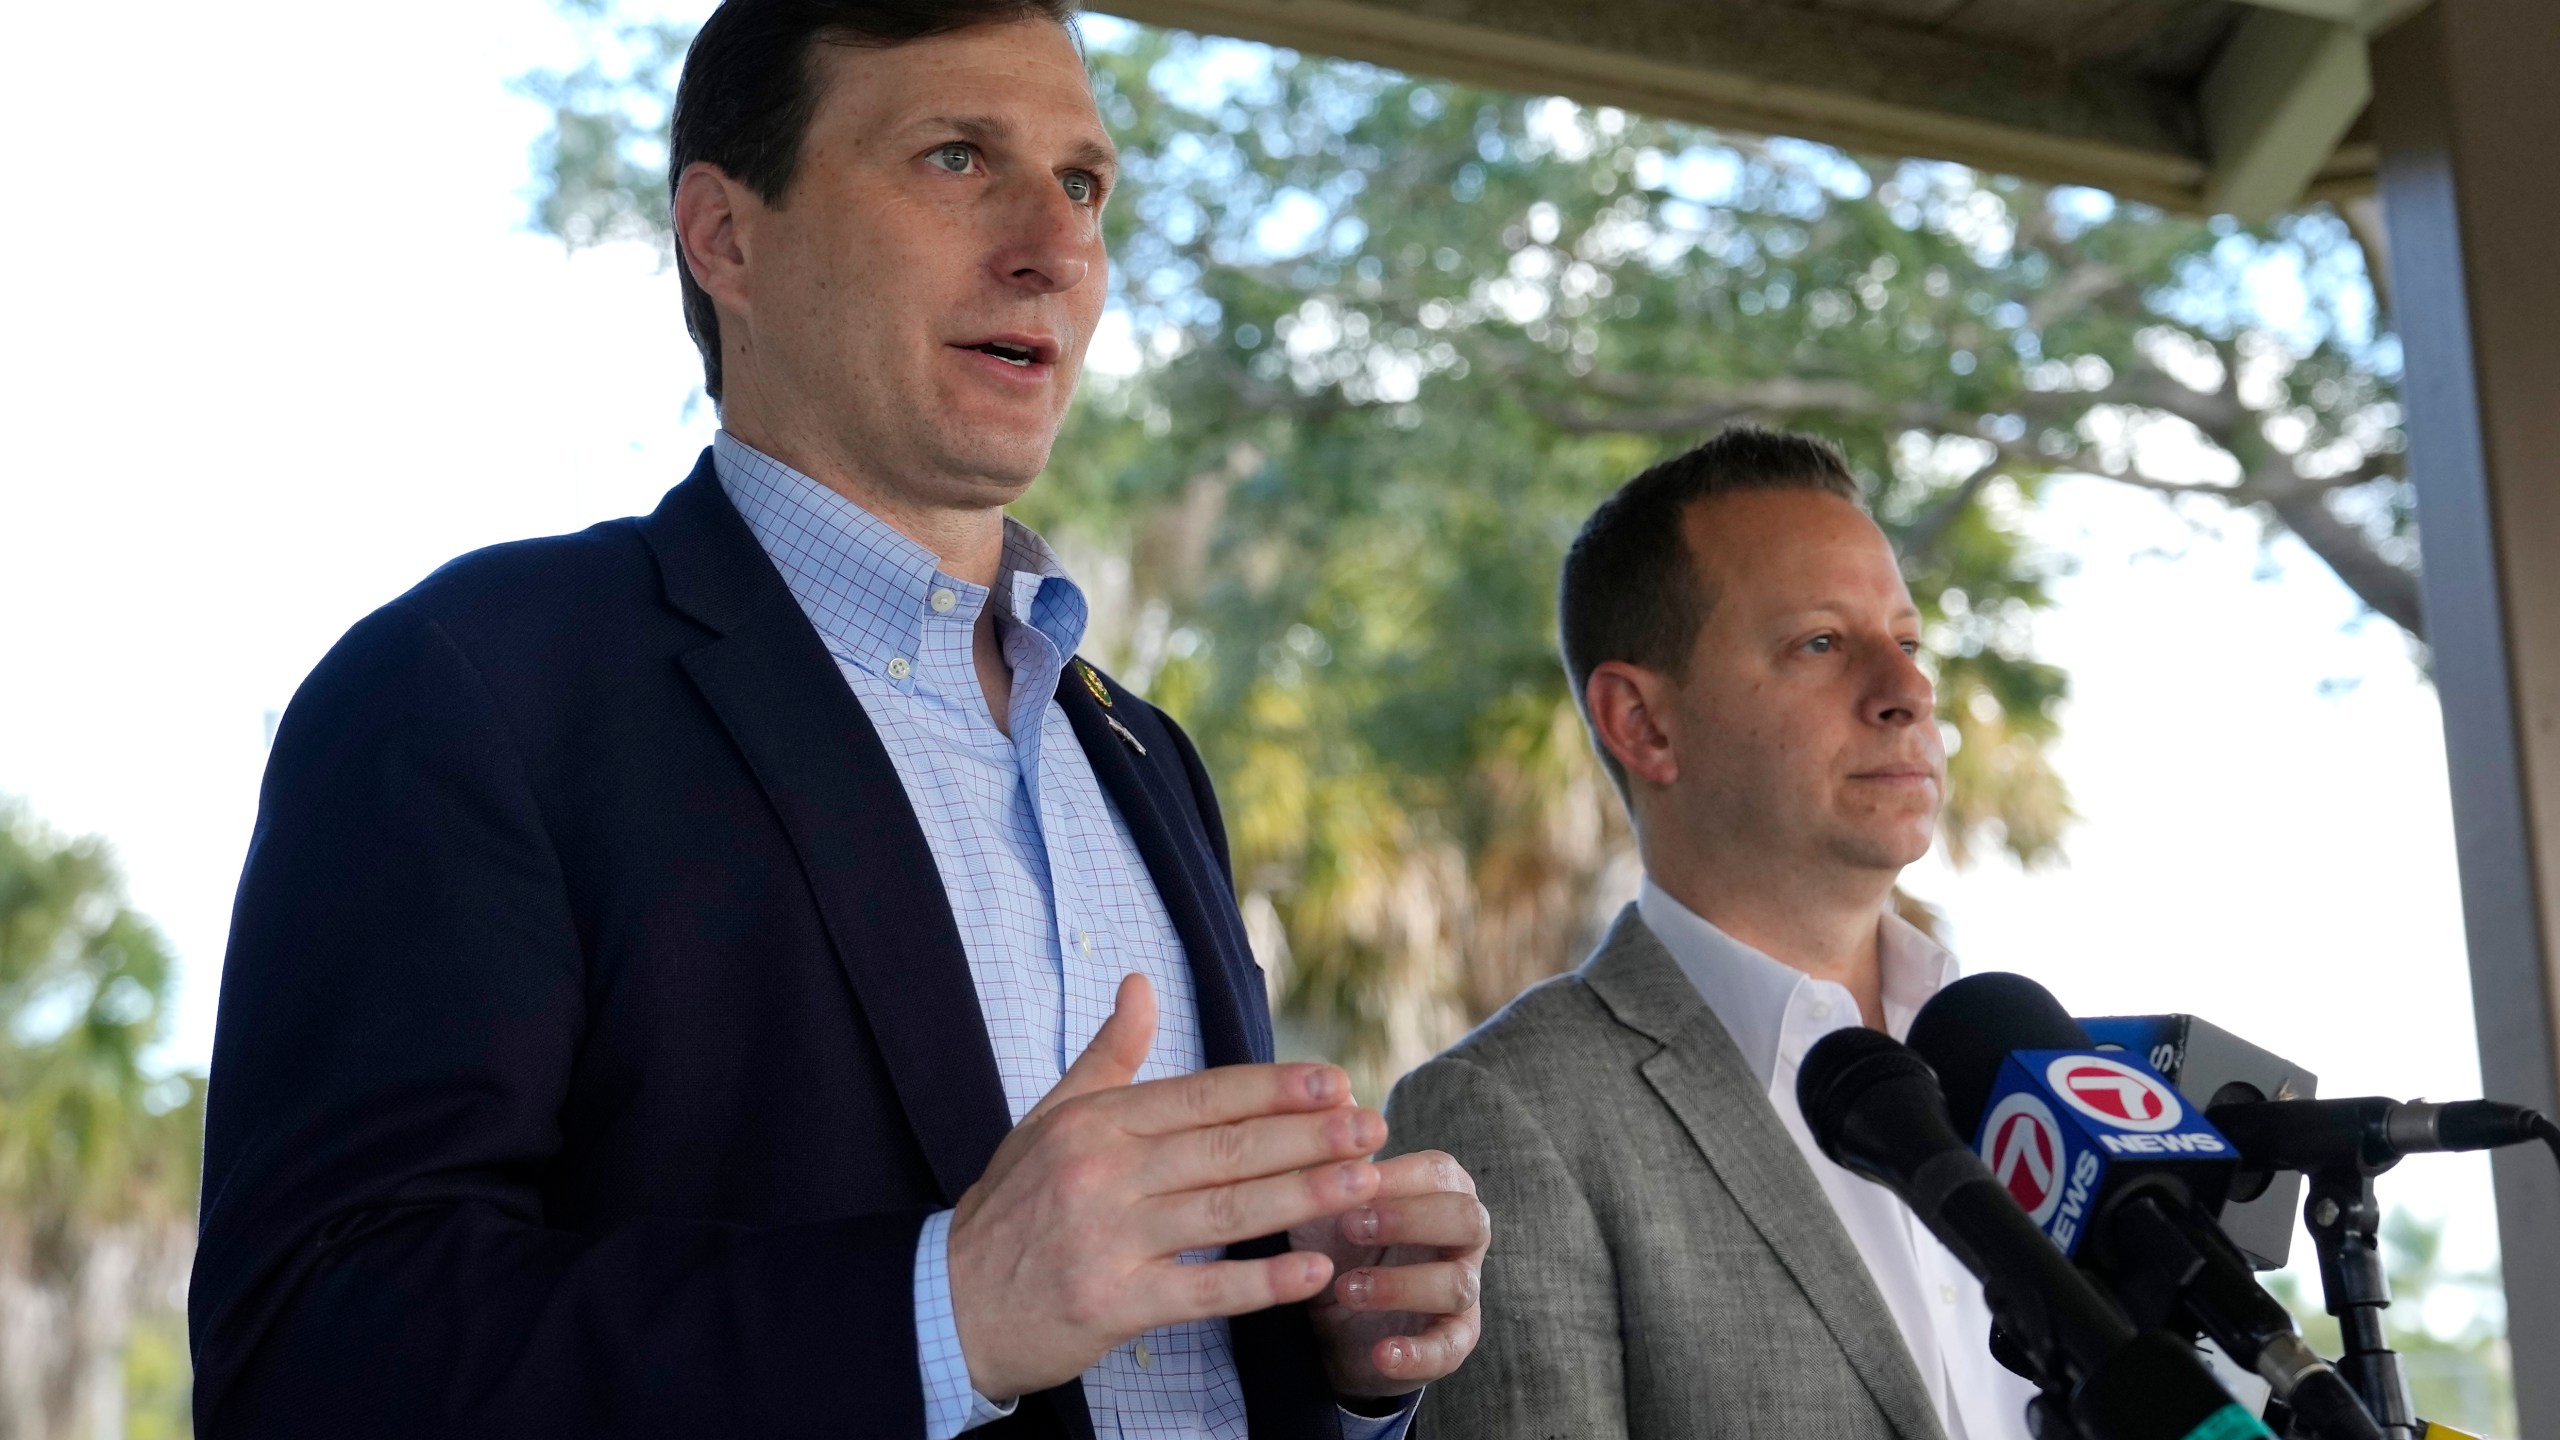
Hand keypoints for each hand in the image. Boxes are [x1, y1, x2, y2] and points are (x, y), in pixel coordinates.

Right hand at [947, 973, 1389, 1400]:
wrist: (946, 1303)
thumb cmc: (1009, 1209)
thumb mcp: (1047, 1120)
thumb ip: (1107, 1057)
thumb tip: (1140, 985)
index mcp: (1094, 1122)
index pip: (1202, 1096)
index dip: (1274, 1088)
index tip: (1334, 1081)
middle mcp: (1102, 1172)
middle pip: (1225, 1148)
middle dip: (1308, 1136)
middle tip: (1372, 1127)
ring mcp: (1107, 1239)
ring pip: (1223, 1211)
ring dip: (1302, 1196)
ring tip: (1363, 1182)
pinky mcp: (1112, 1303)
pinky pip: (1201, 1290)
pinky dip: (1260, 1282)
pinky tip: (1313, 1269)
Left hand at [1291, 1148, 1488, 1399]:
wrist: (1322, 1316)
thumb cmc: (1332, 1239)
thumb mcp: (1322, 1199)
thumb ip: (1331, 1155)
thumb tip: (1334, 1099)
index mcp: (1439, 1190)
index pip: (1439, 1172)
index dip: (1399, 1177)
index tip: (1352, 1181)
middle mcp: (1462, 1237)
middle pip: (1467, 1219)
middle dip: (1411, 1221)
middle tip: (1350, 1227)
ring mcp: (1461, 1289)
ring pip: (1458, 1284)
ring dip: (1401, 1286)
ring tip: (1345, 1289)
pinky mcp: (1450, 1341)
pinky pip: (1450, 1348)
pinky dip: (1418, 1354)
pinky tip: (1382, 1354)